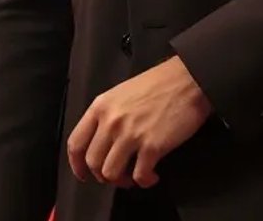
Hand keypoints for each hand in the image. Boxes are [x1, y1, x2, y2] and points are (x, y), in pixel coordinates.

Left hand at [67, 56, 210, 187]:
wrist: (187, 80)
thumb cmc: (157, 85)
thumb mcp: (121, 94)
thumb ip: (107, 116)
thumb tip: (102, 142)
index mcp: (100, 107)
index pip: (76, 143)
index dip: (76, 165)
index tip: (84, 175)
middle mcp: (111, 122)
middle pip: (93, 162)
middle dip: (103, 176)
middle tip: (117, 176)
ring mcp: (130, 134)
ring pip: (111, 173)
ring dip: (122, 181)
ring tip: (134, 177)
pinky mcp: (152, 146)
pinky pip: (139, 176)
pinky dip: (145, 181)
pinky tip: (152, 176)